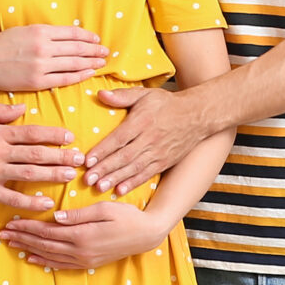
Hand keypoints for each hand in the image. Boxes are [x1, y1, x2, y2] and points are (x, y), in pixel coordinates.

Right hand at [0, 25, 110, 92]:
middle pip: (76, 48)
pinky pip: (64, 78)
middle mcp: (43, 46)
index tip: (97, 39)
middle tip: (106, 52)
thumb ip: (43, 33)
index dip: (87, 37)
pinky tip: (88, 73)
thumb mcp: (22, 30)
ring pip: (74, 63)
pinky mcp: (37, 80)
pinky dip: (79, 75)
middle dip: (94, 50)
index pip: (71, 33)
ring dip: (91, 62)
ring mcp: (41, 64)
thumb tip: (63, 37)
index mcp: (39, 31)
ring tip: (102, 63)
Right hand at [0, 105, 81, 210]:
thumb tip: (22, 108)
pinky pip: (12, 197)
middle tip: (80, 159)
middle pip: (36, 153)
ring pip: (29, 173)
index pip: (31, 132)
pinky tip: (46, 203)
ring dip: (52, 175)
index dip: (53, 135)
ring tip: (70, 176)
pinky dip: (30, 201)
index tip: (70, 137)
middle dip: (61, 156)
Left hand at [0, 201, 170, 270]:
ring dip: (28, 249)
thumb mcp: (104, 208)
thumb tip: (55, 216)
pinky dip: (44, 262)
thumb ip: (79, 214)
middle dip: (21, 238)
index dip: (27, 227)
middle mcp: (80, 250)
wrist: (146, 235)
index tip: (10, 222)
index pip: (46, 230)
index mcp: (82, 235)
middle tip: (2, 234)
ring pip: (49, 255)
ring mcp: (83, 259)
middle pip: (43, 244)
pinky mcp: (88, 263)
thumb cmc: (127, 216)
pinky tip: (32, 258)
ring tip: (11, 244)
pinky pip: (60, 265)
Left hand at [83, 86, 211, 195]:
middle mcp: (150, 139)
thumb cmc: (168, 104)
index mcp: (142, 121)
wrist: (198, 116)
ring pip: (133, 168)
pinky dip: (133, 183)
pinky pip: (146, 174)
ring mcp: (158, 152)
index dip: (103, 150)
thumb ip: (122, 96)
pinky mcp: (164, 162)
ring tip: (99, 187)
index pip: (119, 138)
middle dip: (105, 169)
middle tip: (87, 179)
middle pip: (124, 156)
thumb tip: (100, 94)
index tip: (87, 160)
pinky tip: (120, 190)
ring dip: (115, 178)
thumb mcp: (145, 94)